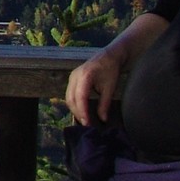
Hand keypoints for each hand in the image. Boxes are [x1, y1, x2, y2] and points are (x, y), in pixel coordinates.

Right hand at [64, 12, 167, 126]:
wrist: (109, 55)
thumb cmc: (111, 70)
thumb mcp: (110, 88)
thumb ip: (105, 104)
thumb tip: (102, 120)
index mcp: (85, 76)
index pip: (80, 98)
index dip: (83, 112)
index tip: (88, 123)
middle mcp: (75, 76)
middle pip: (71, 99)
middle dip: (78, 113)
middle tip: (87, 125)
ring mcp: (72, 76)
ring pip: (68, 97)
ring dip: (75, 109)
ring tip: (84, 120)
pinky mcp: (72, 78)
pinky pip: (70, 94)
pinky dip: (74, 104)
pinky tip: (81, 111)